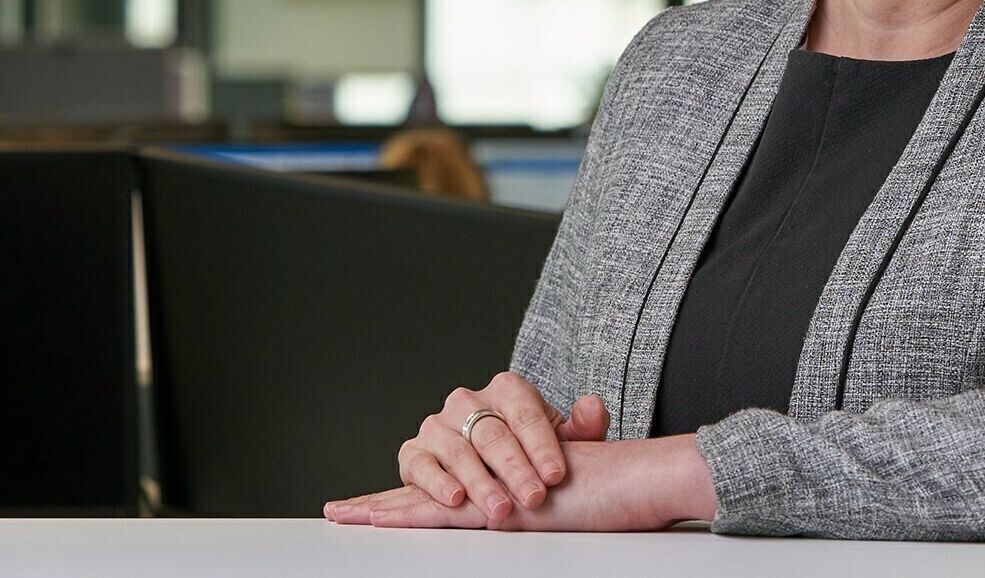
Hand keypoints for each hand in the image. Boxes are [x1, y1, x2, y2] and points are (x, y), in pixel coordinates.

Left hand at [324, 438, 717, 531]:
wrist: (642, 480)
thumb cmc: (621, 488)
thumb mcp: (577, 488)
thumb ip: (552, 476)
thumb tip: (539, 484)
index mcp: (512, 468)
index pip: (456, 476)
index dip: (415, 491)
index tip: (375, 503)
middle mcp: (501, 466)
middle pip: (435, 479)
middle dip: (387, 499)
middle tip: (342, 510)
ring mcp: (498, 480)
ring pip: (431, 492)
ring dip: (386, 507)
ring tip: (343, 514)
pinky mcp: (500, 502)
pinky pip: (442, 509)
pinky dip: (405, 513)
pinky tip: (376, 519)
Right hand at [356, 372, 610, 523]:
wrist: (492, 461)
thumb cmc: (531, 448)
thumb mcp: (561, 437)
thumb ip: (582, 426)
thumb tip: (594, 406)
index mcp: (507, 389)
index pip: (526, 416)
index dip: (542, 447)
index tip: (556, 475)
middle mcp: (468, 401)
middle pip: (493, 435)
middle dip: (515, 470)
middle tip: (533, 498)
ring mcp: (438, 425)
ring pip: (459, 451)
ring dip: (480, 482)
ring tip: (500, 508)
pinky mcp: (414, 452)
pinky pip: (422, 465)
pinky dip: (437, 483)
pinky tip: (456, 499)